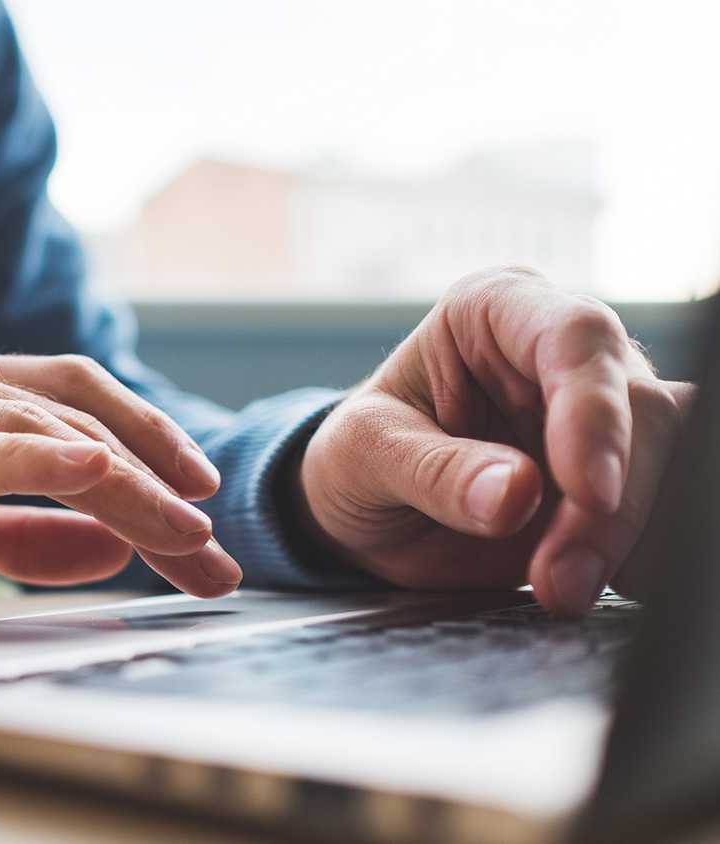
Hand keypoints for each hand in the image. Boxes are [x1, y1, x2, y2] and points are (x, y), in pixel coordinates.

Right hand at [0, 347, 237, 630]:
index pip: (72, 397)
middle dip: (154, 476)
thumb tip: (111, 544)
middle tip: (210, 547)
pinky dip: (29, 457)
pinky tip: (86, 471)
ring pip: (31, 430)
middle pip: (70, 412)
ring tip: (179, 534)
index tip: (201, 497)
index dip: (147, 436)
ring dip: (120, 484)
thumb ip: (24, 532)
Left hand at [298, 266, 692, 615]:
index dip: (594, 412)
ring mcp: (601, 416)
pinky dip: (641, 558)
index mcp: (496, 310)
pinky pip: (662, 513)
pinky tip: (597, 587)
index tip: (588, 491)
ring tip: (561, 592)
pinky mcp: (620, 479)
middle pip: (641, 409)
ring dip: (628, 540)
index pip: (575, 337)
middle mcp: (563, 352)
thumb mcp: (364, 455)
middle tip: (557, 579)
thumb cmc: (357, 457)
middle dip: (609, 506)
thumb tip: (515, 493)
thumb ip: (435, 470)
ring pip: (670, 463)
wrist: (364, 512)